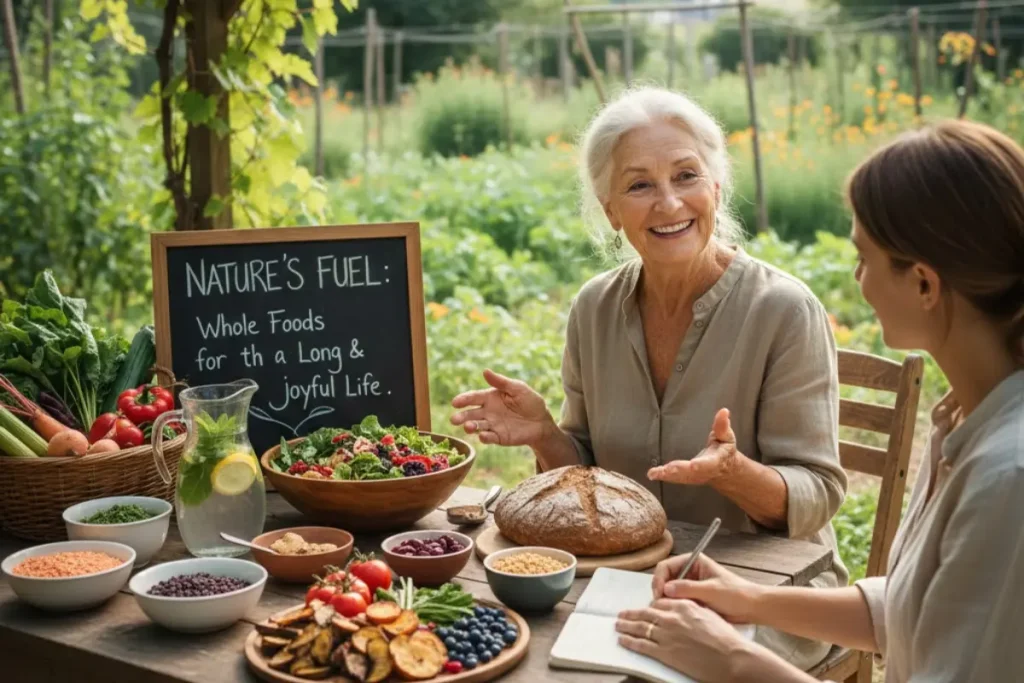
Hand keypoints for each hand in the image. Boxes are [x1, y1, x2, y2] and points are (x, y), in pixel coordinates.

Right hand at [449, 369, 553, 446]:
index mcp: (490, 397)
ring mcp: (492, 425)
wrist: (542, 421)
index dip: (463, 399)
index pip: (473, 398)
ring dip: (470, 427)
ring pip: (477, 426)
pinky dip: (485, 437)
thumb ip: (501, 382)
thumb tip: (485, 371)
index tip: (455, 402)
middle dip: (461, 417)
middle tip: (454, 419)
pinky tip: (482, 436)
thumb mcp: (517, 388)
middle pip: (471, 414)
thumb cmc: (530, 401)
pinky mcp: (499, 437)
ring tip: (468, 427)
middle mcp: (488, 412)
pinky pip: (489, 437)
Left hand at [616, 598, 746, 682]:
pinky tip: (623, 640)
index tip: (646, 609)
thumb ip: (692, 609)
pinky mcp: (664, 652)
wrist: (731, 657)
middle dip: (632, 613)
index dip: (650, 606)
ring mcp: (666, 635)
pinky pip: (642, 645)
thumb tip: (683, 610)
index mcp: (684, 605)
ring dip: (626, 626)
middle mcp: (672, 617)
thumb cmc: (726, 638)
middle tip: (622, 614)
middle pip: (646, 613)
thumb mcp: (708, 614)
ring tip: (618, 625)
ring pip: (640, 627)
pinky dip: (630, 642)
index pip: (660, 602)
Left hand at [648, 408, 737, 484]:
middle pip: (691, 473)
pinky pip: (673, 478)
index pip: (709, 463)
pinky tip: (651, 474)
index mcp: (715, 461)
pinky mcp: (685, 478)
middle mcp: (704, 472)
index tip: (693, 465)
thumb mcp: (726, 437)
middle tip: (669, 469)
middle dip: (680, 470)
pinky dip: (662, 476)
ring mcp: (694, 477)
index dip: (701, 465)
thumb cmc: (724, 450)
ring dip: (668, 475)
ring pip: (681, 478)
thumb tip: (724, 411)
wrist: (724, 470)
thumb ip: (723, 426)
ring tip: (655, 473)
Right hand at [653, 554, 758, 624]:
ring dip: (668, 601)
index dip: (659, 579)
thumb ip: (687, 588)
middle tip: (662, 607)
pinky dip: (675, 607)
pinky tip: (679, 615)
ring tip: (671, 612)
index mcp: (693, 561)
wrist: (752, 608)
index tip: (659, 595)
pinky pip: (677, 601)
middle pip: (665, 579)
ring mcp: (690, 585)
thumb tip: (665, 589)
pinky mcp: (693, 598)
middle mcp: (689, 571)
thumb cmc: (736, 594)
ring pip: (669, 592)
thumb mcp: (711, 590)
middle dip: (662, 592)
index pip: (666, 566)